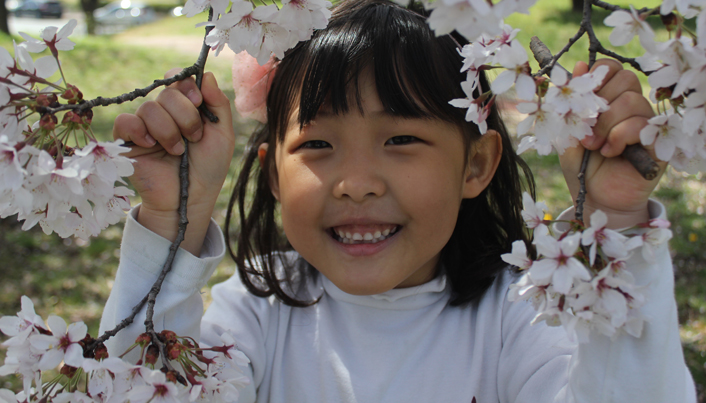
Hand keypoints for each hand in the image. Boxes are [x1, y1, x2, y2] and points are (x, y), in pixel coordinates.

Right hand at [113, 70, 234, 254]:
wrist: (191, 199)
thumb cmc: (208, 168)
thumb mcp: (223, 135)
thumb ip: (219, 104)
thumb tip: (206, 74)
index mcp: (185, 107)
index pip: (178, 79)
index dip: (187, 85)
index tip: (199, 102)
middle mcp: (163, 113)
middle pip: (167, 92)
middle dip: (186, 115)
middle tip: (193, 137)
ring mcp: (144, 126)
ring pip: (150, 107)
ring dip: (169, 130)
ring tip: (177, 151)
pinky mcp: (127, 142)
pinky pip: (125, 121)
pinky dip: (140, 131)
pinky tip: (152, 145)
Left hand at [559, 59, 665, 228]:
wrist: (595, 199)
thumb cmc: (581, 166)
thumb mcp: (567, 133)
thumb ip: (572, 103)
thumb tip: (579, 66)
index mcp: (609, 99)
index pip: (610, 68)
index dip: (595, 78)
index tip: (580, 101)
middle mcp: (632, 108)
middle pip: (625, 79)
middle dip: (599, 104)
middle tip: (585, 130)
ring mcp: (647, 124)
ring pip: (632, 101)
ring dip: (606, 125)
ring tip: (594, 146)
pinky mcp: (658, 143)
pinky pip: (642, 124)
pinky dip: (619, 136)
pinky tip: (610, 153)